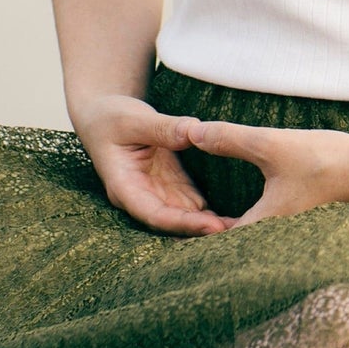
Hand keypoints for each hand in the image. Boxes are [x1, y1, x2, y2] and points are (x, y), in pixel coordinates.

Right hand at [73, 94, 234, 235]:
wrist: (104, 114)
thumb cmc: (111, 116)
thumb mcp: (134, 119)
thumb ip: (163, 128)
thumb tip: (194, 132)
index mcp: (124, 187)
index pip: (154, 214)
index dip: (183, 223)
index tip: (211, 226)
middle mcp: (141, 196)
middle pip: (173, 222)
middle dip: (202, 230)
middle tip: (239, 233)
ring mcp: (156, 191)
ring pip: (185, 216)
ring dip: (210, 224)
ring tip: (245, 231)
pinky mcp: (169, 183)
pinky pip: (192, 201)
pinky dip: (210, 210)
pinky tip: (235, 218)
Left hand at [184, 118, 348, 227]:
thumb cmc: (324, 159)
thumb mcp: (270, 144)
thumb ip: (230, 139)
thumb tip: (192, 133)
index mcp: (265, 224)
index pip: (220, 239)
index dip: (197, 230)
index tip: (177, 221)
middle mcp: (279, 237)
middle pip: (237, 241)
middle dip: (214, 229)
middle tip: (188, 217)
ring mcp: (295, 232)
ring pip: (255, 235)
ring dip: (236, 225)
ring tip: (214, 214)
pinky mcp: (307, 221)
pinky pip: (272, 227)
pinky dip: (257, 220)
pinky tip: (255, 205)